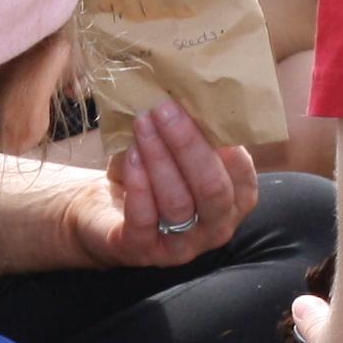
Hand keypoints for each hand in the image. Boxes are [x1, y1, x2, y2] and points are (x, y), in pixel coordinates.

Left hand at [72, 101, 256, 270]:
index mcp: (235, 199)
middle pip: (213, 189)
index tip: (192, 100)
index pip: (239, 170)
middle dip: (189, 145)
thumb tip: (187, 90)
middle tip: (165, 109)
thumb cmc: (148, 174)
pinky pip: (144, 221)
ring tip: (142, 126)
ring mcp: (182, 247)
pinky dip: (138, 186)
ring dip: (159, 159)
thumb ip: (189, 130)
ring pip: (178, 203)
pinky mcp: (143, 253)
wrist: (103, 212)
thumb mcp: (173, 149)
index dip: (219, 135)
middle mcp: (216, 228)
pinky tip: (130, 157)